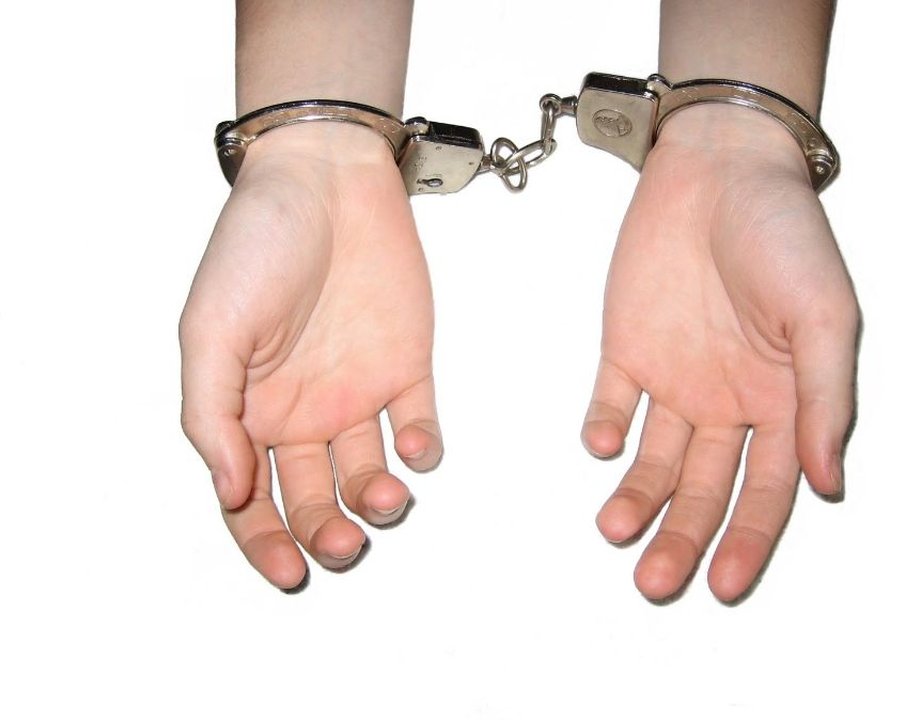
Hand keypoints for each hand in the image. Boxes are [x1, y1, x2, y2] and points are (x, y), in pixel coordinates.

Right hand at [180, 123, 441, 588]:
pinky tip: (417, 449)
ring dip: (379, 499)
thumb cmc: (258, 244)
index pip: (252, 500)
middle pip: (314, 499)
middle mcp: (302, 411)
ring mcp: (357, 393)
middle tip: (343, 545)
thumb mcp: (210, 329)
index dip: (266, 543)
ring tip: (386, 497)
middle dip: (327, 533)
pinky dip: (423, 448)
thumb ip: (213, 414)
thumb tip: (228, 489)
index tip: (290, 571)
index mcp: (247, 409)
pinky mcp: (408, 368)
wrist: (328, 180)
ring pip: (371, 473)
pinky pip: (419, 425)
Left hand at [581, 105, 858, 601]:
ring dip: (636, 499)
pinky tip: (604, 444)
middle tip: (657, 583)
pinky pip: (613, 402)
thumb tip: (829, 481)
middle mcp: (730, 401)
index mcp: (784, 400)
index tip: (726, 583)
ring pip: (655, 461)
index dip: (749, 539)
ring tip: (616, 527)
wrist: (719, 166)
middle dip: (683, 539)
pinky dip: (605, 428)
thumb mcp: (823, 314)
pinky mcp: (628, 349)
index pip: (767, 490)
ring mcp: (677, 377)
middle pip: (705, 490)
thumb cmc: (784, 231)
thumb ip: (823, 400)